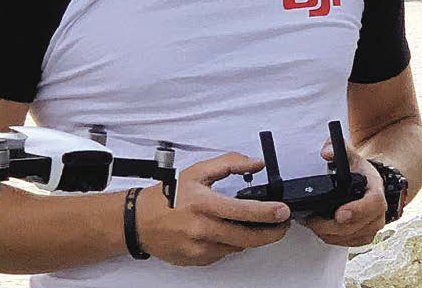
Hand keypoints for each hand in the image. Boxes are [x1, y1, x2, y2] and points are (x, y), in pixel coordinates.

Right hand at [135, 153, 290, 265]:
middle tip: (282, 225)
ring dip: (252, 238)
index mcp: (203, 203)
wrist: (139, 221)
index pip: (243, 211)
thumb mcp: (198, 171)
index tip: (282, 211)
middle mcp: (202, 228)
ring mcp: (199, 247)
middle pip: (246, 237)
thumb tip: (255, 163)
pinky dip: (231, 243)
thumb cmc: (167, 197)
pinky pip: (224, 253)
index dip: (267, 213)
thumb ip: (229, 163)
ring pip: (237, 246)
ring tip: (258, 226)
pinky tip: (227, 231)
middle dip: (271, 233)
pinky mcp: (197, 259)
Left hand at [301, 140, 386, 246]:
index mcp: (376, 191)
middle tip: (311, 220)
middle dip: (330, 225)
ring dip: (328, 233)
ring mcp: (372, 227)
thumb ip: (339, 150)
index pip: (372, 204)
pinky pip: (347, 243)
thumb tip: (326, 152)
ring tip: (312, 222)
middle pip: (356, 226)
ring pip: (349, 237)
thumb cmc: (361, 172)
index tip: (339, 213)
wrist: (371, 184)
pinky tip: (321, 229)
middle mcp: (378, 213)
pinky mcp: (364, 237)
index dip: (356, 210)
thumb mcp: (352, 157)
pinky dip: (332, 238)